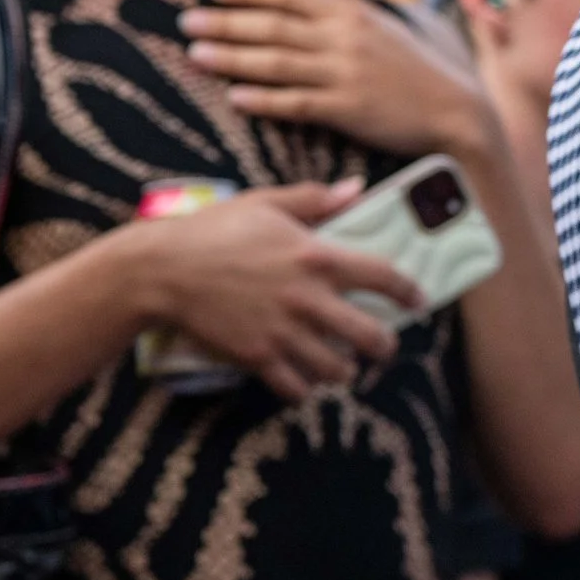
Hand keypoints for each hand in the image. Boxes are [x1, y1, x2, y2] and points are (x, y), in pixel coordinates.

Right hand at [127, 180, 422, 401]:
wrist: (161, 269)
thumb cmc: (212, 230)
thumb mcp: (264, 203)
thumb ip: (314, 199)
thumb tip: (356, 189)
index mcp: (316, 257)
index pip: (383, 277)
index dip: (409, 292)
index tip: (417, 300)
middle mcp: (307, 298)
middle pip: (372, 337)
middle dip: (384, 347)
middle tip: (379, 347)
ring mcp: (283, 332)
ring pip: (337, 369)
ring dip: (343, 370)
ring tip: (339, 365)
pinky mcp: (257, 356)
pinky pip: (296, 388)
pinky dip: (304, 389)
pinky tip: (301, 380)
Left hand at [181, 0, 490, 157]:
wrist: (457, 110)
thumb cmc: (417, 66)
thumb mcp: (384, 21)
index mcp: (350, 13)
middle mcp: (344, 38)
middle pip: (273, 26)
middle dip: (226, 22)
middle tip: (185, 20)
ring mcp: (345, 74)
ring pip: (277, 62)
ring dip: (233, 58)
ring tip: (195, 54)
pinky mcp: (349, 110)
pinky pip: (298, 103)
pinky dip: (265, 100)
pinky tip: (235, 97)